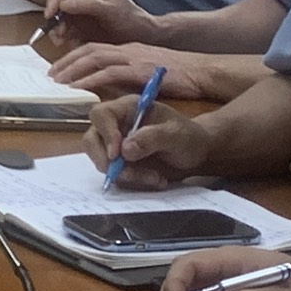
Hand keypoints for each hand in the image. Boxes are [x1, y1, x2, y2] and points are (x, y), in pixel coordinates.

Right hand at [44, 0, 156, 47]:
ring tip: (63, 41)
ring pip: (62, 24)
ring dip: (59, 32)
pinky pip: (69, 37)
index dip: (55, 2)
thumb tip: (64, 3)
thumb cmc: (133, 19)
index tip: (51, 13)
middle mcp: (83, 3)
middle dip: (56, 20)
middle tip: (59, 33)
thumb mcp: (112, 9)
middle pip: (60, 8)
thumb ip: (88, 4)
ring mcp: (83, 19)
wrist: (147, 38)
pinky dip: (68, 42)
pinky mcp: (84, 34)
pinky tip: (74, 46)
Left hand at [48, 42, 248, 103]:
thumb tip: (108, 87)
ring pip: (95, 58)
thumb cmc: (179, 73)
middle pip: (88, 50)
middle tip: (51, 77)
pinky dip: (92, 79)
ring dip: (74, 70)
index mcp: (128, 48)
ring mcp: (133, 58)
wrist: (202, 71)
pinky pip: (110, 73)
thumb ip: (128, 75)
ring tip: (59, 83)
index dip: (73, 57)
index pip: (93, 48)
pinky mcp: (140, 70)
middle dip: (67, 62)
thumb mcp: (148, 70)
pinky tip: (81, 88)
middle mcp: (127, 49)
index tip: (59, 70)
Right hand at [83, 92, 203, 189]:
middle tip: (126, 174)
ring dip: (124, 174)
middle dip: (106, 160)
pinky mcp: (120, 163)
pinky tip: (156, 179)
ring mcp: (116, 145)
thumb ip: (151, 138)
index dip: (104, 133)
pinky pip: (115, 175)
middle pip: (92, 139)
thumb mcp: (176, 135)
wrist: (198, 154)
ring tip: (154, 178)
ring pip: (101, 160)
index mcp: (127, 108)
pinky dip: (133, 181)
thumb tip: (125, 150)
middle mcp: (116, 125)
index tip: (116, 154)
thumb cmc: (189, 137)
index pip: (101, 115)